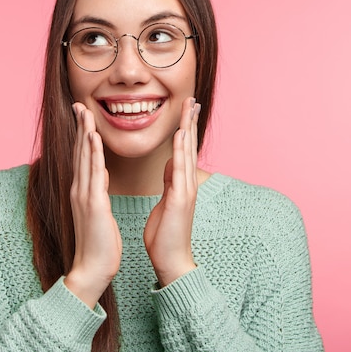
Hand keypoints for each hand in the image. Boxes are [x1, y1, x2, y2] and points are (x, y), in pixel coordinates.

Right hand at [64, 103, 122, 307]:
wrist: (92, 268)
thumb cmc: (98, 244)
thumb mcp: (98, 213)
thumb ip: (96, 194)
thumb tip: (99, 178)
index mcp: (82, 191)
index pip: (82, 158)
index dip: (82, 135)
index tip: (83, 117)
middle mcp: (79, 189)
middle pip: (80, 152)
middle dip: (80, 127)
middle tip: (79, 104)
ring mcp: (84, 195)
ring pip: (85, 157)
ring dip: (84, 132)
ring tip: (84, 111)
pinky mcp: (93, 203)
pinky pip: (94, 173)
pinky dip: (93, 153)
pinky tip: (93, 137)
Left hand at [143, 97, 200, 286]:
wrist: (170, 260)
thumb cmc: (166, 233)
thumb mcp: (166, 201)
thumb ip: (171, 181)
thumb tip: (171, 163)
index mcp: (180, 183)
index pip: (182, 149)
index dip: (184, 128)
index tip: (185, 108)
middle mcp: (186, 183)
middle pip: (188, 146)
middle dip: (190, 121)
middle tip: (192, 98)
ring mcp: (186, 190)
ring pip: (187, 153)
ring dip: (188, 129)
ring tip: (189, 108)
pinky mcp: (180, 199)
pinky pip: (180, 171)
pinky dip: (181, 151)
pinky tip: (180, 135)